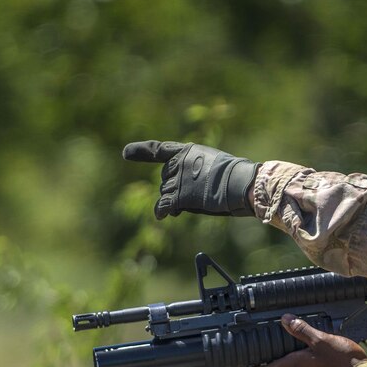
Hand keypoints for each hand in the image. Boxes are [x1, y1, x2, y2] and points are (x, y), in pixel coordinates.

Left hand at [122, 140, 259, 218]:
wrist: (241, 184)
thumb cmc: (238, 178)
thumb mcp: (215, 167)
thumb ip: (196, 175)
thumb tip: (180, 201)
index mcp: (188, 151)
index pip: (160, 150)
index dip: (141, 152)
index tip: (126, 153)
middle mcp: (178, 163)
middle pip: (165, 179)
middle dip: (175, 189)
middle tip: (198, 196)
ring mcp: (176, 179)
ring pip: (166, 194)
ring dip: (176, 201)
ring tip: (200, 202)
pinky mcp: (178, 196)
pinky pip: (164, 205)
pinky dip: (162, 211)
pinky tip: (161, 216)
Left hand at [233, 314, 366, 366]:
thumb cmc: (342, 361)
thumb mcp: (321, 340)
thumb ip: (303, 330)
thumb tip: (285, 320)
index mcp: (295, 365)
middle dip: (264, 360)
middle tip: (252, 351)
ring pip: (291, 365)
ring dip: (282, 357)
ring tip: (278, 343)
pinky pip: (304, 365)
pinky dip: (297, 356)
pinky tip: (303, 347)